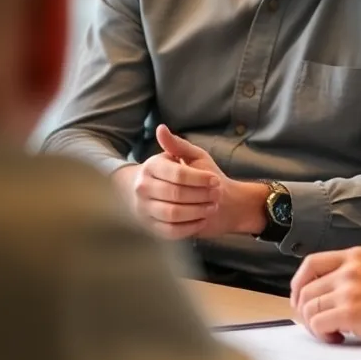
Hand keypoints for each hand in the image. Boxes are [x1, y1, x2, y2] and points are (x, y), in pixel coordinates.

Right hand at [113, 125, 268, 239]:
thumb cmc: (192, 172)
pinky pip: (171, 231)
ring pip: (173, 213)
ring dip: (198, 211)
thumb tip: (161, 128)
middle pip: (176, 194)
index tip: (215, 180)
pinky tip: (202, 219)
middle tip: (217, 194)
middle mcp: (143, 188)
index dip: (200, 179)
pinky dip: (190, 226)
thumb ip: (179, 145)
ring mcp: (145, 209)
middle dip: (201, 195)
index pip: (178, 174)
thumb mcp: (190, 155)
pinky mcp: (152, 228)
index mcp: (152, 167)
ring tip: (212, 206)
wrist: (184, 196)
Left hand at [290, 247, 360, 346]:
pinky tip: (339, 338)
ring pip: (309, 308)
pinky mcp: (350, 312)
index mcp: (356, 256)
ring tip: (333, 332)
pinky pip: (318, 324)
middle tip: (316, 324)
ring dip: (315, 325)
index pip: (311, 263)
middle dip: (304, 311)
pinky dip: (323, 335)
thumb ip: (354, 271)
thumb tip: (329, 286)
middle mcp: (349, 269)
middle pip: (306, 289)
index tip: (300, 298)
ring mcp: (348, 289)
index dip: (299, 283)